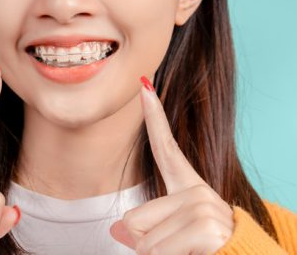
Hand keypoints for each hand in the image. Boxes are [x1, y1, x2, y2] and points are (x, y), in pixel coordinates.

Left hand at [109, 76, 233, 254]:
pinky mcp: (205, 226)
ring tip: (186, 254)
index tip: (144, 85)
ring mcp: (202, 206)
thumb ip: (147, 227)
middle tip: (177, 249)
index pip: (165, 147)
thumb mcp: (173, 235)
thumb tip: (114, 231)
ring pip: (143, 240)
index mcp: (189, 189)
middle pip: (133, 218)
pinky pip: (157, 251)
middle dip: (146, 243)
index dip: (153, 117)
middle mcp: (197, 192)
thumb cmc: (207, 250)